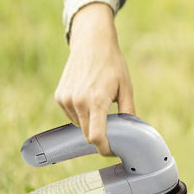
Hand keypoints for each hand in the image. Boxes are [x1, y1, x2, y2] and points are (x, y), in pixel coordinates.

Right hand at [55, 2, 135, 154]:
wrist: (91, 43)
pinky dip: (81, 114)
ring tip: (100, 104)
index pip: (96, 136)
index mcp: (97, 101)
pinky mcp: (59, 97)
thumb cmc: (112, 64)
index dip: (105, 148)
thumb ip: (129, 111)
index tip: (112, 150)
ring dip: (90, 123)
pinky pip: (71, 115)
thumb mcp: (126, 87)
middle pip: (87, 134)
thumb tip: (134, 131)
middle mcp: (78, 102)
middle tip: (113, 132)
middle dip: (100, 137)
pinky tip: (88, 97)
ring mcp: (66, 100)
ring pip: (79, 125)